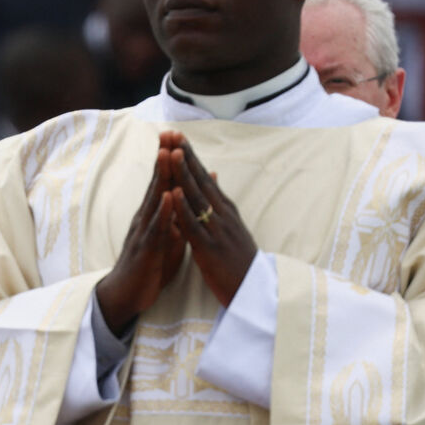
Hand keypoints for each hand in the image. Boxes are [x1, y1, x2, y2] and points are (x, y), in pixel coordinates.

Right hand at [95, 134, 186, 333]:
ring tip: (167, 154)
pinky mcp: (145, 249)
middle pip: (156, 183)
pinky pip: (155, 228)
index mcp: (154, 216)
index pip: (162, 182)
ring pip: (154, 200)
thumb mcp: (166, 237)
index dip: (170, 160)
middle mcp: (146, 218)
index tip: (176, 136)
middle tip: (169, 133)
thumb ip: (175, 217)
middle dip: (163, 158)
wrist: (127, 296)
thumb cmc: (149, 266)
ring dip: (161, 177)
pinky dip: (161, 211)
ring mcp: (144, 232)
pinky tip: (167, 196)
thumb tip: (184, 198)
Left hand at [169, 137, 256, 307]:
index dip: (190, 156)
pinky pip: (194, 224)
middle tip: (172, 134)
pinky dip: (184, 207)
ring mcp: (217, 229)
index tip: (177, 136)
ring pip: (196, 197)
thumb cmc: (239, 259)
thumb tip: (213, 176)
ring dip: (183, 174)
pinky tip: (174, 192)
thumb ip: (219, 201)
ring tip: (172, 153)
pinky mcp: (210, 247)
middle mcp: (223, 214)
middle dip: (185, 156)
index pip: (205, 177)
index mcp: (226, 209)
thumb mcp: (231, 226)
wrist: (253, 291)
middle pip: (201, 180)